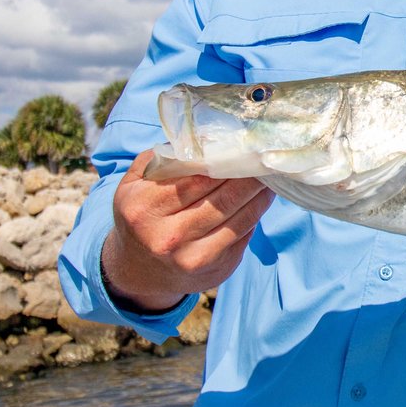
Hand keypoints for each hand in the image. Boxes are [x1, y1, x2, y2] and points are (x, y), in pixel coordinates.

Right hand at [101, 149, 274, 312]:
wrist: (139, 270)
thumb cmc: (143, 215)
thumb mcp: (136, 183)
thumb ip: (165, 158)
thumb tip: (208, 136)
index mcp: (144, 208)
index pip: (195, 177)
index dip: (225, 160)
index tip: (243, 145)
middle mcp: (167, 236)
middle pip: (221, 197)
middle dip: (247, 174)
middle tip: (263, 156)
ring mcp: (192, 256)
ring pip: (238, 215)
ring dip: (259, 192)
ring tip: (268, 173)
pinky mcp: (215, 268)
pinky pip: (243, 232)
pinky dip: (258, 211)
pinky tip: (264, 196)